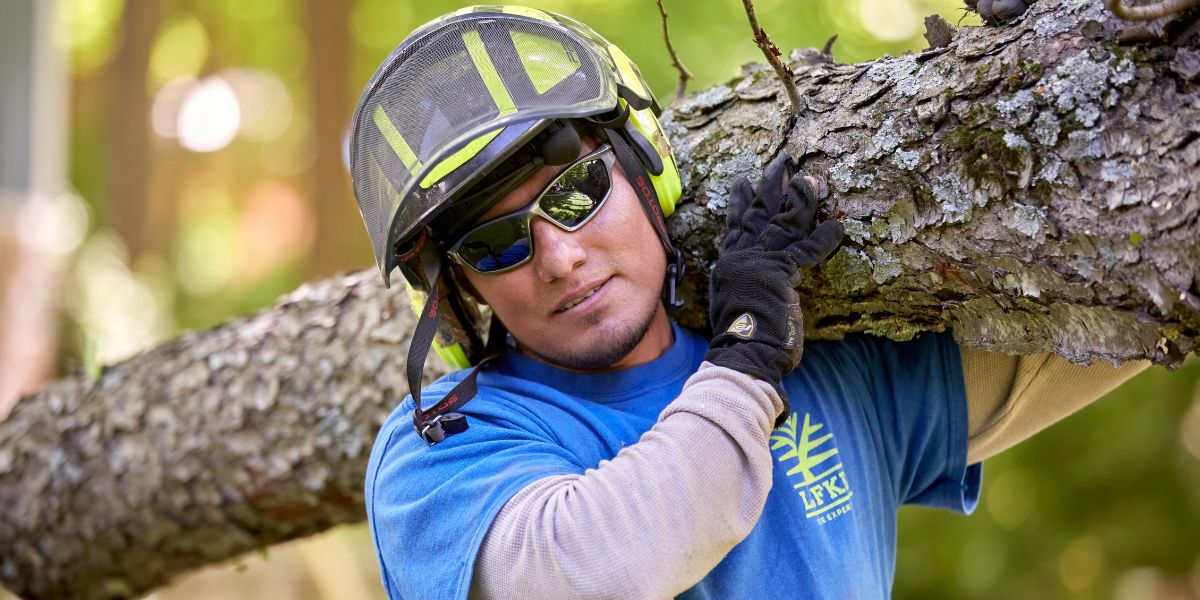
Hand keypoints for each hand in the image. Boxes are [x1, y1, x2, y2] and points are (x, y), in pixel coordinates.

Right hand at [705, 155, 843, 425]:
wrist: (741, 353)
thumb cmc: (740, 342)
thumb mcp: (736, 307)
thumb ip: (746, 291)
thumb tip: (755, 292)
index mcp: (729, 266)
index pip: (735, 227)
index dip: (740, 203)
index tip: (742, 182)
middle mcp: (740, 257)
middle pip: (758, 213)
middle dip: (772, 185)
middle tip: (783, 162)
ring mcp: (759, 261)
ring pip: (782, 221)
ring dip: (800, 199)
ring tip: (814, 180)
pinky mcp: (779, 271)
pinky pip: (805, 248)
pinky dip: (823, 237)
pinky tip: (838, 226)